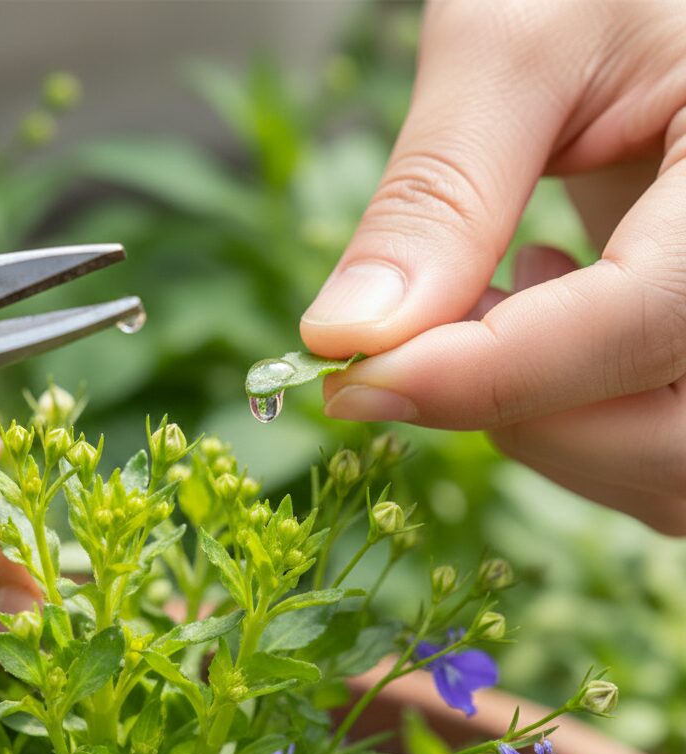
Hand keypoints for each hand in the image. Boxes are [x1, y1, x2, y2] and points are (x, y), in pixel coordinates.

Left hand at [302, 0, 685, 534]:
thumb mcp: (520, 40)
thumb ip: (439, 193)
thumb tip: (344, 337)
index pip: (647, 323)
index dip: (489, 374)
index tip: (353, 379)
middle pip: (668, 443)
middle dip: (519, 414)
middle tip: (420, 334)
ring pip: (658, 467)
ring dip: (539, 420)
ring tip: (498, 288)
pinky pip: (649, 445)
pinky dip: (565, 413)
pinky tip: (542, 302)